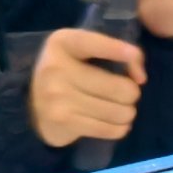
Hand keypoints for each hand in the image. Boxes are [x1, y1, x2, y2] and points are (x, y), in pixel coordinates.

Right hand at [29, 29, 146, 148]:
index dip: (119, 50)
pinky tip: (112, 122)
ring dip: (127, 113)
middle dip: (131, 94)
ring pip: (120, 112)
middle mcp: (57, 68)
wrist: (32, 106)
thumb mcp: (81, 52)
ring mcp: (58, 97)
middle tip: (124, 95)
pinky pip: (111, 129)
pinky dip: (120, 128)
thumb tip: (140, 77)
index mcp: (63, 43)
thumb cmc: (68, 74)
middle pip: (122, 89)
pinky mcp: (65, 122)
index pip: (96, 44)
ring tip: (118, 109)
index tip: (135, 57)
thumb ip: (113, 52)